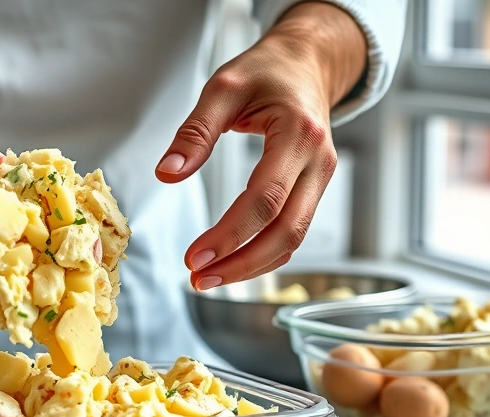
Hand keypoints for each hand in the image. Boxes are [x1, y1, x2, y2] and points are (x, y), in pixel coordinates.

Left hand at [156, 2, 366, 289]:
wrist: (307, 63)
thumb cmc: (265, 72)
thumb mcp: (223, 87)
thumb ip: (195, 132)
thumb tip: (167, 174)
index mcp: (298, 134)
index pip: (266, 197)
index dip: (230, 234)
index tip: (194, 257)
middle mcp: (319, 161)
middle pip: (287, 229)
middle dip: (242, 263)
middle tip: (197, 279)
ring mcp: (322, 178)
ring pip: (294, 238)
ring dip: (253, 266)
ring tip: (208, 280)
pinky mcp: (314, 189)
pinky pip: (294, 231)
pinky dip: (265, 255)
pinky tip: (232, 265)